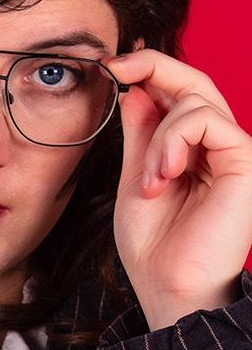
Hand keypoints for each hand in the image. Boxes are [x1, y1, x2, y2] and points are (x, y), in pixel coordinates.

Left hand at [104, 49, 251, 330]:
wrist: (166, 284)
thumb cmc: (151, 243)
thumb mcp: (135, 177)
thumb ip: (141, 135)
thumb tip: (136, 88)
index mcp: (189, 149)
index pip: (176, 94)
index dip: (148, 69)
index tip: (111, 64)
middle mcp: (215, 146)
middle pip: (193, 82)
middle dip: (152, 66)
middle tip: (117, 67)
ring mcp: (232, 152)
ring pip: (195, 100)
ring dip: (157, 136)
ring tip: (149, 180)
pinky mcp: (244, 161)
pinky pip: (207, 120)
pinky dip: (173, 141)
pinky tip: (162, 176)